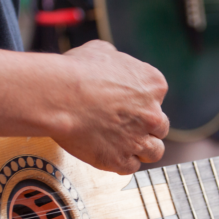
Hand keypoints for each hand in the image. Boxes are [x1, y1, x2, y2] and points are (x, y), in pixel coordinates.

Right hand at [54, 40, 168, 174]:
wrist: (58, 97)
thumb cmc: (75, 71)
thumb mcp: (101, 51)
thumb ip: (117, 62)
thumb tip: (113, 65)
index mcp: (153, 84)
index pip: (157, 98)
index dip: (140, 102)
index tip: (125, 104)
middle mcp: (153, 114)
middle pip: (160, 126)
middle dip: (145, 127)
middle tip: (124, 126)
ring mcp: (138, 140)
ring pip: (154, 152)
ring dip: (141, 149)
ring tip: (122, 145)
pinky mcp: (120, 160)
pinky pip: (131, 167)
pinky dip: (121, 162)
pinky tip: (108, 154)